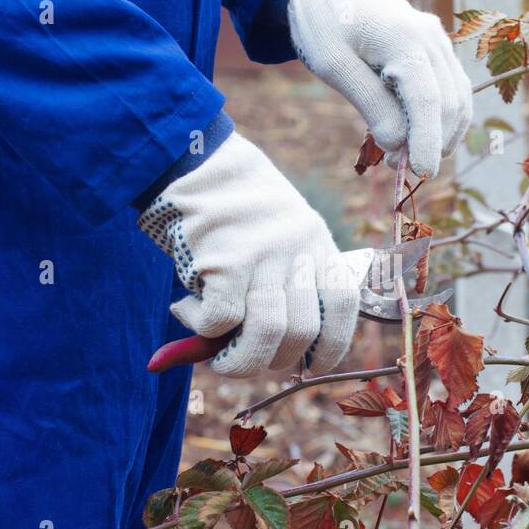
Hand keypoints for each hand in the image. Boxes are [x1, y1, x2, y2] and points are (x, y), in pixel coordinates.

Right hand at [138, 132, 360, 377]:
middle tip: (246, 357)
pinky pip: (220, 321)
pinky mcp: (224, 261)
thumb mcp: (275, 237)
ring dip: (239, 360)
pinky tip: (185, 310)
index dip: (333, 346)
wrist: (194, 162)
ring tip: (218, 355)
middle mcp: (296, 249)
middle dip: (274, 360)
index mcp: (317, 242)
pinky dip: (200, 327)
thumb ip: (280, 287)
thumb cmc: (234, 210)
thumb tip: (267, 356)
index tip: (313, 366)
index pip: (343, 306)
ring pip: (267, 335)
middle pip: (303, 332)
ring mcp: (262, 255)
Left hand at [288, 0, 472, 177]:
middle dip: (432, 142)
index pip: (428, 100)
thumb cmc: (324, 25)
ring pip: (458, 99)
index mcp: (405, 38)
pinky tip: (418, 136)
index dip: (428, 141)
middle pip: (449, 103)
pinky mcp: (437, 50)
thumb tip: (397, 143)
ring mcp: (438, 42)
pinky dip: (442, 119)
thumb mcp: (334, 67)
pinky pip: (452, 90)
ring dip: (441, 135)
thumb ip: (370, 104)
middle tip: (398, 167)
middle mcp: (431, 38)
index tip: (421, 173)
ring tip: (407, 156)